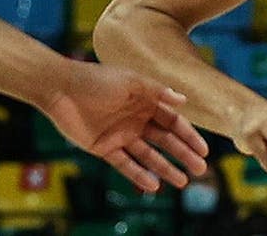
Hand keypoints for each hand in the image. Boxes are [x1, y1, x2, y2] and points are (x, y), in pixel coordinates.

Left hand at [40, 61, 208, 191]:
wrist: (61, 89)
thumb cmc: (98, 80)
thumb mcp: (131, 81)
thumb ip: (157, 91)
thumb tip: (184, 100)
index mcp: (147, 102)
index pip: (174, 122)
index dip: (190, 136)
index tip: (204, 150)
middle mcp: (137, 120)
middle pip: (166, 141)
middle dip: (184, 155)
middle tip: (201, 170)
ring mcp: (122, 135)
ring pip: (149, 156)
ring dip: (166, 169)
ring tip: (182, 183)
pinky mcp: (104, 148)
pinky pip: (125, 165)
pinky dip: (139, 176)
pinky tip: (154, 186)